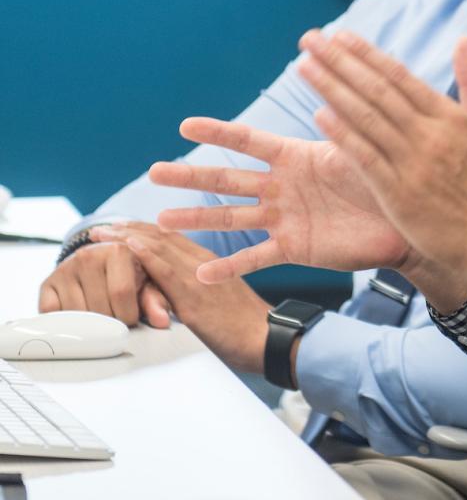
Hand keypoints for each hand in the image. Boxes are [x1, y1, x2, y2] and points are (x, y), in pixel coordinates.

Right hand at [39, 228, 170, 326]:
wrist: (97, 263)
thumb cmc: (127, 274)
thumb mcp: (146, 283)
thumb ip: (156, 299)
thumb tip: (162, 321)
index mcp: (117, 249)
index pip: (121, 293)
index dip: (129, 314)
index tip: (132, 318)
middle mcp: (88, 255)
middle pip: (99, 306)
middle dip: (111, 322)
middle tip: (116, 318)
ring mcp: (64, 268)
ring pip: (77, 314)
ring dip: (90, 325)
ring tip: (102, 314)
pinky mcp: (46, 284)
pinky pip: (54, 314)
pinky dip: (66, 321)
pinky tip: (80, 313)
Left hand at [91, 223, 270, 371]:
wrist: (265, 337)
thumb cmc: (243, 325)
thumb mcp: (216, 300)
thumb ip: (193, 290)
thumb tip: (168, 298)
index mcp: (208, 261)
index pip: (170, 238)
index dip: (144, 229)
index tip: (121, 226)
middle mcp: (203, 261)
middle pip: (161, 237)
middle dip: (129, 229)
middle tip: (103, 226)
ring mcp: (199, 276)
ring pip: (160, 247)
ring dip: (127, 237)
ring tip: (103, 234)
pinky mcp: (195, 296)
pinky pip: (166, 270)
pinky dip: (146, 255)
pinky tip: (129, 245)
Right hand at [149, 116, 412, 282]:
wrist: (406, 222)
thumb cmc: (386, 177)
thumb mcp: (359, 149)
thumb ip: (339, 128)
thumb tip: (327, 97)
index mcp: (296, 156)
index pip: (250, 140)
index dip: (218, 131)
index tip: (185, 124)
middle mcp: (283, 186)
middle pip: (229, 178)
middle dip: (192, 175)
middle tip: (153, 171)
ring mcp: (284, 218)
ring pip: (232, 217)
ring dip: (197, 219)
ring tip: (160, 221)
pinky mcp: (294, 247)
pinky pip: (256, 257)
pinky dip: (230, 266)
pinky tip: (200, 274)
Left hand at [297, 29, 466, 309]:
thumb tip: (463, 40)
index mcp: (449, 116)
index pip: (400, 75)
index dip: (367, 54)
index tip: (340, 35)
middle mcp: (429, 134)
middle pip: (376, 90)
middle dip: (339, 62)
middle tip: (310, 40)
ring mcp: (413, 164)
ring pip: (365, 118)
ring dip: (331, 90)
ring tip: (304, 68)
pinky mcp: (400, 194)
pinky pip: (365, 159)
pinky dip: (342, 135)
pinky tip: (319, 115)